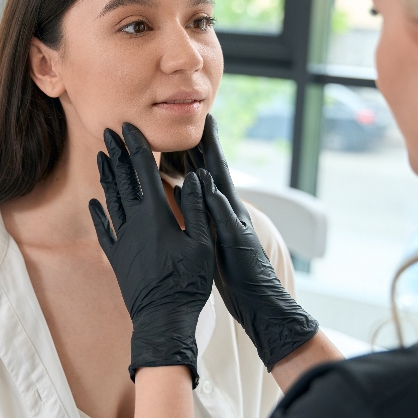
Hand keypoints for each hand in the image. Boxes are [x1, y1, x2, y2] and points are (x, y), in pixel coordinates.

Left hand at [89, 123, 214, 387]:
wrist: (162, 318)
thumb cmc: (188, 283)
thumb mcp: (202, 243)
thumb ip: (196, 208)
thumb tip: (194, 177)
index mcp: (156, 214)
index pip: (143, 171)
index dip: (136, 147)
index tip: (129, 128)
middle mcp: (134, 222)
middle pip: (122, 180)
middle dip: (116, 153)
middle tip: (109, 132)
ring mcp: (122, 239)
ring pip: (110, 200)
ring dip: (106, 176)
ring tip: (101, 157)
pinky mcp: (116, 257)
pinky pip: (104, 230)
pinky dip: (98, 214)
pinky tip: (93, 203)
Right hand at [182, 114, 318, 370]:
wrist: (255, 301)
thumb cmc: (248, 273)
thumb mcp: (234, 240)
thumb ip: (220, 211)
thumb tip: (206, 181)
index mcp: (229, 206)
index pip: (217, 166)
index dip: (211, 142)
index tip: (205, 117)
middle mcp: (222, 208)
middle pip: (202, 170)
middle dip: (190, 147)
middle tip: (175, 126)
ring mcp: (213, 220)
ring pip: (192, 186)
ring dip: (179, 167)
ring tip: (162, 150)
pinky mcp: (206, 234)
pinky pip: (186, 205)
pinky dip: (174, 192)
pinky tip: (164, 190)